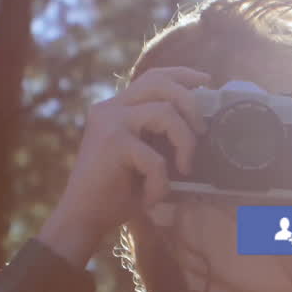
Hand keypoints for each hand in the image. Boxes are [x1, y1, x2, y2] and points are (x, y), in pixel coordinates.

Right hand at [38, 67, 209, 266]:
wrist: (83, 217)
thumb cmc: (118, 190)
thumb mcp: (145, 154)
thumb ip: (162, 136)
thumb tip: (203, 124)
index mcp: (118, 107)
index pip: (154, 77)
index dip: (183, 75)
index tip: (208, 80)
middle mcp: (111, 108)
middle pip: (160, 83)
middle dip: (191, 103)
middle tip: (202, 131)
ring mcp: (110, 123)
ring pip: (165, 113)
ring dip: (185, 143)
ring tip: (185, 169)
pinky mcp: (112, 144)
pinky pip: (156, 158)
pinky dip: (161, 182)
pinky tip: (152, 197)